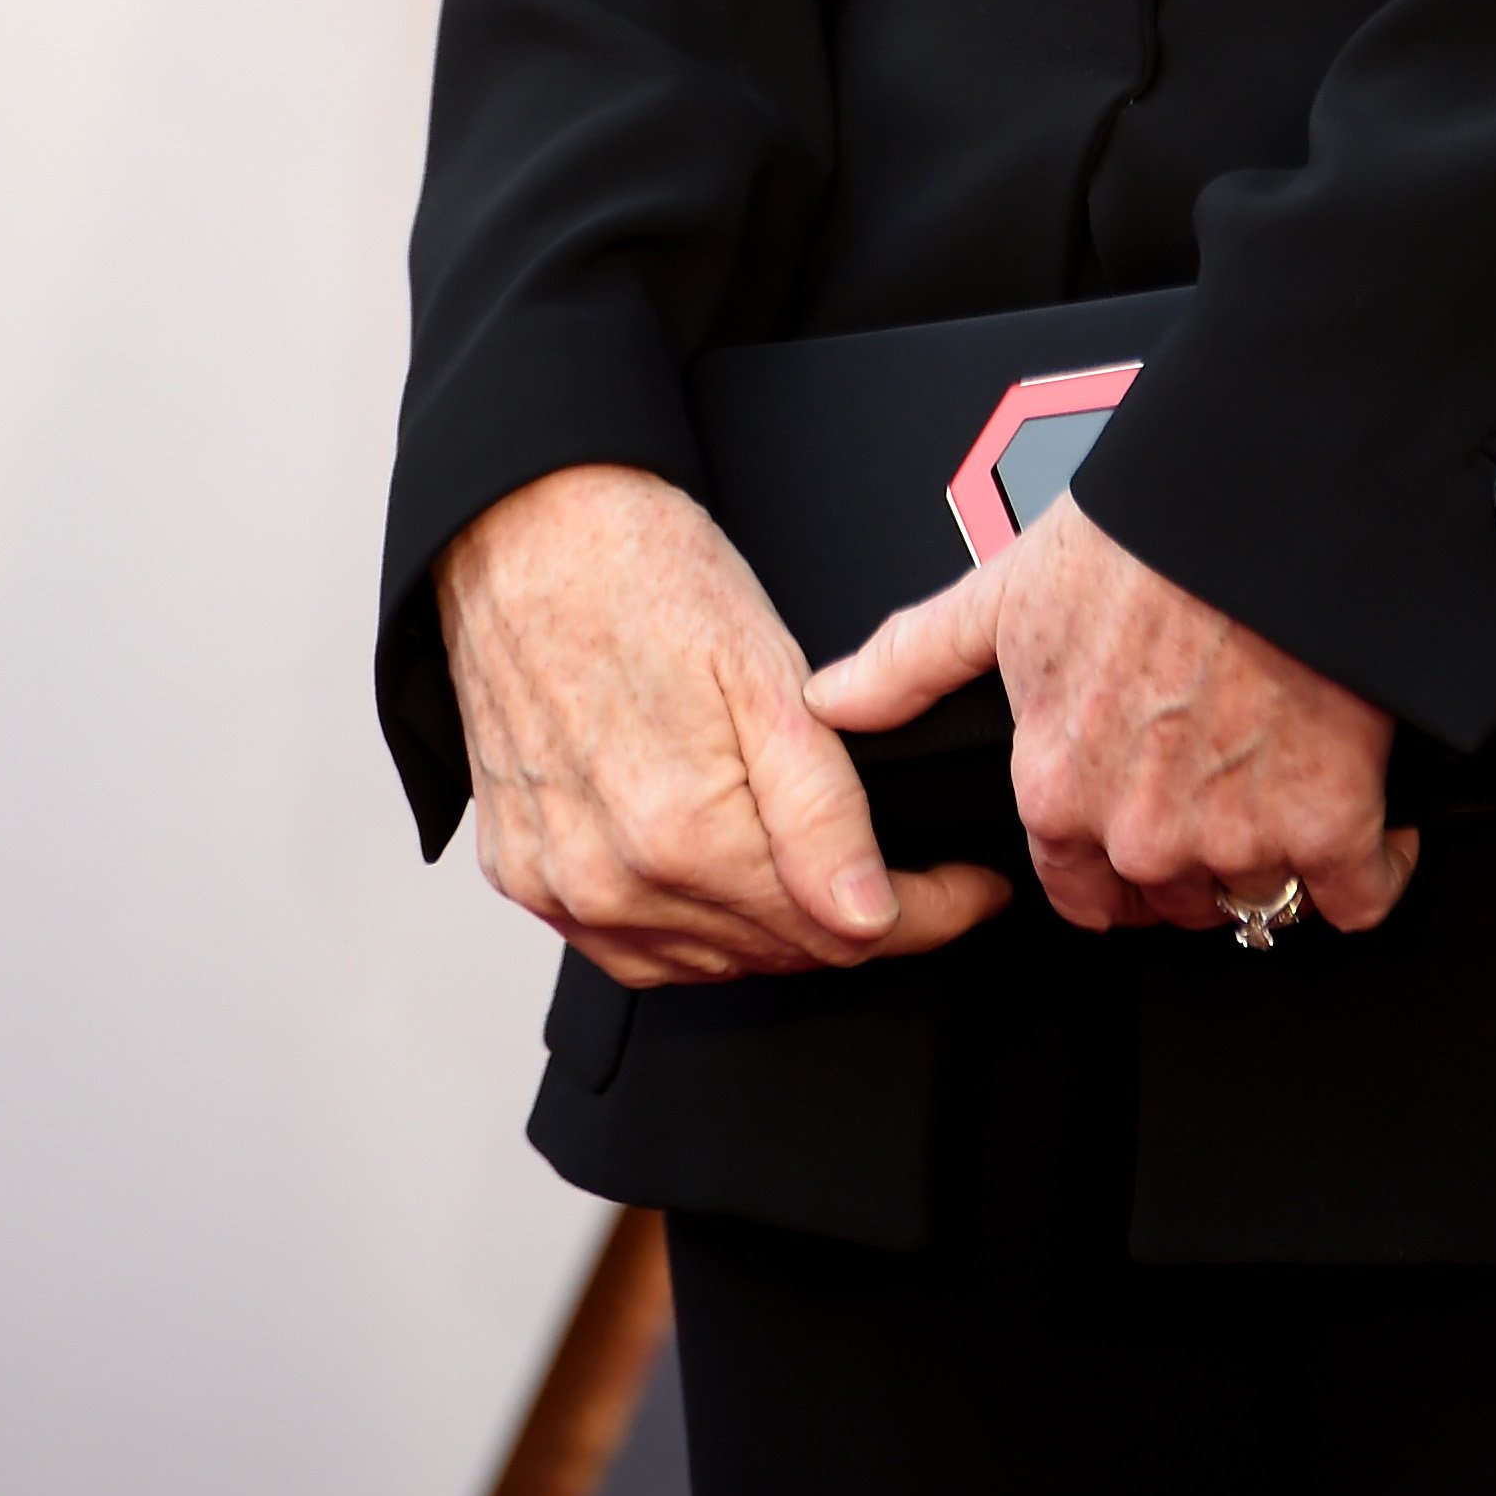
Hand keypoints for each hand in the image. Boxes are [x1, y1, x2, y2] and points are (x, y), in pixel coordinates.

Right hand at [437, 463, 1009, 987]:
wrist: (523, 532)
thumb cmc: (639, 574)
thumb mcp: (765, 670)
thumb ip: (822, 808)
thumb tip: (870, 916)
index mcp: (681, 832)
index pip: (840, 933)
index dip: (929, 914)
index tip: (972, 891)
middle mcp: (613, 881)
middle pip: (780, 955)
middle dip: (860, 919)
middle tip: (909, 864)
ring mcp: (561, 888)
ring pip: (711, 963)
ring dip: (779, 929)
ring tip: (819, 860)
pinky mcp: (524, 876)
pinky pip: (634, 949)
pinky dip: (695, 927)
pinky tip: (724, 877)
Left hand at [803, 492, 1418, 938]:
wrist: (1269, 500)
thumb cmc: (1146, 532)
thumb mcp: (1004, 589)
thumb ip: (913, 661)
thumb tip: (834, 698)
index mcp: (1057, 787)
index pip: (1077, 891)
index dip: (1113, 862)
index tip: (1147, 823)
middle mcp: (1140, 830)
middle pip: (1173, 900)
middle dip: (1196, 856)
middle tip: (1226, 783)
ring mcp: (1237, 837)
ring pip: (1260, 897)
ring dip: (1280, 854)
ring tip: (1294, 779)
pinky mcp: (1334, 826)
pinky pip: (1361, 894)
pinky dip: (1378, 863)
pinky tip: (1376, 816)